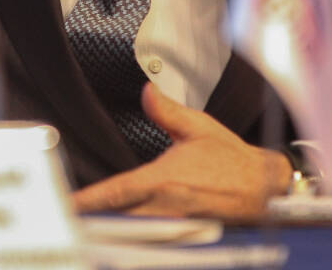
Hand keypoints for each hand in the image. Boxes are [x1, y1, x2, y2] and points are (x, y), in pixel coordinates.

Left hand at [72, 83, 290, 218]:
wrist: (265, 189)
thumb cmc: (233, 160)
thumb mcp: (198, 128)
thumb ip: (167, 111)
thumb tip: (147, 92)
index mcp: (164, 181)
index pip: (116, 193)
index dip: (89, 201)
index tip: (67, 205)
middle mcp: (166, 208)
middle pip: (117, 221)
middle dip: (93, 222)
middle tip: (66, 219)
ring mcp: (174, 227)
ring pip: (133, 233)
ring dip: (111, 230)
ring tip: (87, 228)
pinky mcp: (184, 236)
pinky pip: (152, 239)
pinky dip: (134, 237)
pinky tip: (120, 235)